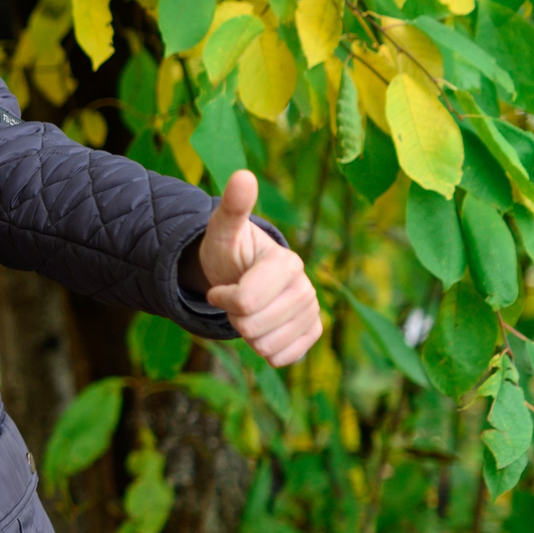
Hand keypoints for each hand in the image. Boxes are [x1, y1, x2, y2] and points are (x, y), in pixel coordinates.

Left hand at [191, 170, 322, 366]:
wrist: (239, 275)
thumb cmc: (228, 253)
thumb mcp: (223, 230)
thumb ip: (233, 208)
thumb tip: (243, 174)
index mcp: (286, 263)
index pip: (243, 302)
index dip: (222, 299)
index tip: (221, 286)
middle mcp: (306, 286)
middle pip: (252, 327)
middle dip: (234, 318)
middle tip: (235, 299)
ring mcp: (311, 311)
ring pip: (266, 346)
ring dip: (247, 334)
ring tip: (249, 311)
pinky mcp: (312, 332)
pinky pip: (283, 358)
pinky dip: (265, 350)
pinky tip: (264, 329)